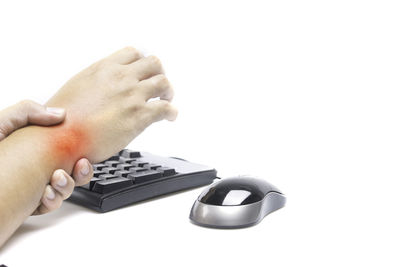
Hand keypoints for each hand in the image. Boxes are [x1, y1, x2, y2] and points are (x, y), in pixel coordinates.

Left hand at [0, 100, 92, 214]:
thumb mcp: (0, 122)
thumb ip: (27, 112)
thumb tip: (60, 114)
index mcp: (35, 148)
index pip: (65, 151)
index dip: (80, 155)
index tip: (83, 156)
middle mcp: (37, 167)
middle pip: (71, 173)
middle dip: (81, 173)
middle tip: (77, 166)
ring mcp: (31, 186)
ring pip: (63, 190)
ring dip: (67, 187)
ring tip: (56, 180)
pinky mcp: (24, 203)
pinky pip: (47, 205)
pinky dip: (52, 201)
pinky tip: (46, 195)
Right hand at [46, 47, 177, 162]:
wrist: (59, 137)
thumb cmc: (61, 118)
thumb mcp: (77, 86)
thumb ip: (97, 81)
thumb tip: (104, 86)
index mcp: (104, 68)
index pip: (133, 53)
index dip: (142, 63)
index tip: (144, 72)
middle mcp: (120, 78)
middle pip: (154, 63)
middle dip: (159, 73)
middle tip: (158, 86)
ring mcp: (132, 95)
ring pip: (163, 83)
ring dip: (168, 91)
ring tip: (166, 100)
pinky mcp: (139, 116)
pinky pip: (166, 109)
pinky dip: (171, 112)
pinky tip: (170, 117)